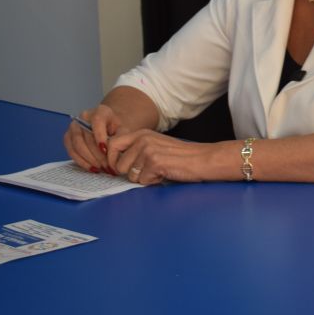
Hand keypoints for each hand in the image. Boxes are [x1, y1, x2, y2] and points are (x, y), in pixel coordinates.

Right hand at [63, 105, 122, 174]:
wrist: (107, 126)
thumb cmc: (115, 128)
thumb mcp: (122, 129)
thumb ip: (121, 137)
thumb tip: (115, 151)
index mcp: (100, 111)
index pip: (97, 122)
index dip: (100, 136)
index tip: (106, 150)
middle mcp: (83, 117)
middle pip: (86, 137)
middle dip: (97, 154)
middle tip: (106, 166)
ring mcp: (73, 127)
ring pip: (77, 145)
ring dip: (89, 159)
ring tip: (100, 168)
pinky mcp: (68, 137)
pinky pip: (71, 151)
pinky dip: (81, 161)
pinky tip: (92, 168)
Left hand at [106, 130, 233, 184]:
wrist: (202, 159)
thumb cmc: (180, 156)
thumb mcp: (155, 145)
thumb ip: (136, 149)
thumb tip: (113, 163)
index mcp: (141, 133)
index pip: (111, 144)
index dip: (111, 160)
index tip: (119, 169)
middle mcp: (142, 139)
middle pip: (118, 164)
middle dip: (128, 173)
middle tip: (144, 172)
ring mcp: (148, 150)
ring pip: (130, 175)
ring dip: (143, 178)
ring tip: (158, 170)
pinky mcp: (154, 162)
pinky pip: (142, 181)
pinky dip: (153, 181)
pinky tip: (164, 173)